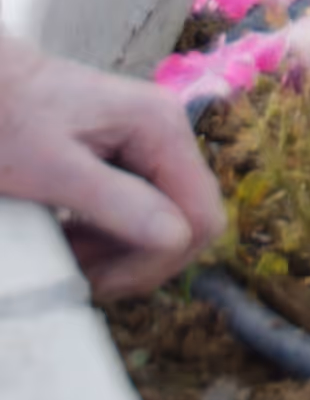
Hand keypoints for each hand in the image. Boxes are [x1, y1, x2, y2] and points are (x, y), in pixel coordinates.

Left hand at [0, 29, 225, 297]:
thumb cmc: (9, 119)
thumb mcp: (54, 169)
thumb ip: (116, 201)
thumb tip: (177, 239)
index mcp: (161, 128)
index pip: (200, 215)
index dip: (160, 259)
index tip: (101, 279)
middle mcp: (168, 132)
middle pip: (188, 222)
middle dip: (139, 259)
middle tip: (81, 271)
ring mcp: (151, 142)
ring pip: (165, 221)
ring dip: (121, 252)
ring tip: (68, 254)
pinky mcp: (131, 154)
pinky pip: (143, 209)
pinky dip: (112, 235)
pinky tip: (73, 238)